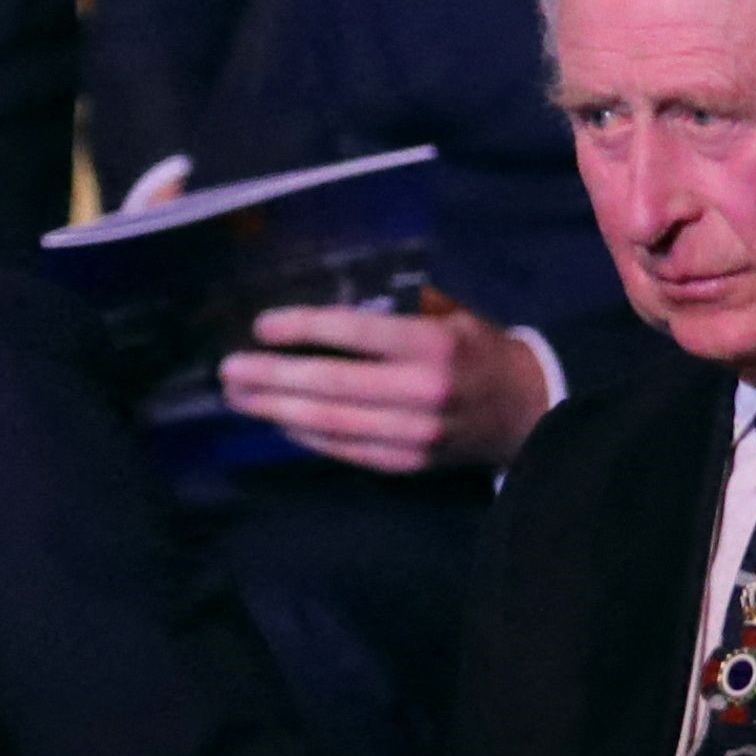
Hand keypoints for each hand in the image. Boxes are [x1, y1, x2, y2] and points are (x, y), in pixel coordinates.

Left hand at [217, 295, 553, 475]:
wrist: (527, 413)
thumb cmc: (479, 351)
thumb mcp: (451, 313)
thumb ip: (398, 303)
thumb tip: (331, 290)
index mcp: (434, 346)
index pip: (358, 334)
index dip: (305, 329)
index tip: (262, 325)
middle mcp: (422, 393)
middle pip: (333, 387)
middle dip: (274, 378)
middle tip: (228, 370)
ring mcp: (413, 436)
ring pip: (332, 425)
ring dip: (277, 411)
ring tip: (238, 397)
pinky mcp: (406, 465)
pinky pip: (344, 451)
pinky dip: (306, 436)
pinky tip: (276, 421)